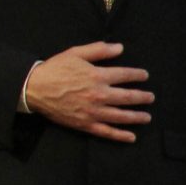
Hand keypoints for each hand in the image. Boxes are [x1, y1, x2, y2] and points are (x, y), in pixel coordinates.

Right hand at [23, 41, 151, 141]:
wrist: (34, 88)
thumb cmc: (55, 69)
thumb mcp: (76, 53)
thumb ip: (99, 50)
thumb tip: (120, 47)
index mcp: (97, 76)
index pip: (125, 75)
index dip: (137, 75)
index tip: (144, 76)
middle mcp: (99, 95)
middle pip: (127, 97)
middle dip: (142, 97)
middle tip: (151, 98)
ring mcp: (93, 112)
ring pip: (121, 116)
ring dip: (137, 117)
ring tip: (147, 117)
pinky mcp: (85, 124)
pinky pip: (106, 132)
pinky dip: (120, 135)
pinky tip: (131, 136)